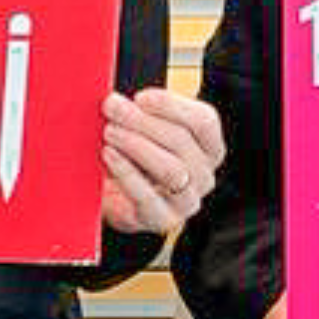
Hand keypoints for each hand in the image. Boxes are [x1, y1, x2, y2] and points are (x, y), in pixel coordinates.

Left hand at [99, 85, 222, 238]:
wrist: (116, 201)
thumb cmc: (134, 160)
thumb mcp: (144, 132)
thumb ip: (143, 113)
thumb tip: (121, 100)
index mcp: (209, 148)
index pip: (204, 121)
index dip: (172, 106)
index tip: (141, 97)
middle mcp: (205, 175)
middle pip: (182, 141)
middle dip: (143, 121)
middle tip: (113, 109)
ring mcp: (187, 201)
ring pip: (171, 169)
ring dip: (136, 145)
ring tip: (109, 131)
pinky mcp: (163, 220)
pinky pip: (147, 196)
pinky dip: (126, 172)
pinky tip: (109, 155)